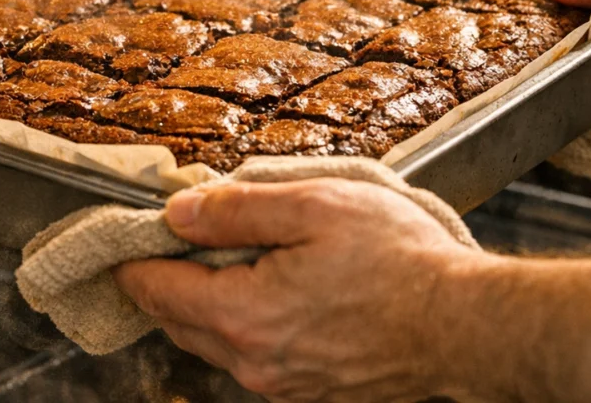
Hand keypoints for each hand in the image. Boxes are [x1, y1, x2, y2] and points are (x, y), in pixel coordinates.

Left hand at [112, 179, 505, 401]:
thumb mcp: (314, 206)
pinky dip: (243, 322)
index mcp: (242, 314)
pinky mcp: (310, 390)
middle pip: (176, 320)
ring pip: (214, 341)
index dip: (132, 256)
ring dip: (206, 302)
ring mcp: (282, 383)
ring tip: (229, 255)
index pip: (154, 290)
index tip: (123, 231)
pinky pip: (252, 356)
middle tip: (175, 236)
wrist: (467, 325)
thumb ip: (237, 208)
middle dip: (166, 279)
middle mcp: (252, 362)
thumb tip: (178, 213)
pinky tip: (273, 288)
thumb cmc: (401, 261)